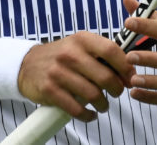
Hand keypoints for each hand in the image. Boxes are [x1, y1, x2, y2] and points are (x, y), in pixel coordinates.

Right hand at [17, 32, 133, 121]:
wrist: (27, 64)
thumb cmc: (61, 56)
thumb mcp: (79, 45)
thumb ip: (102, 54)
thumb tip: (129, 71)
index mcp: (81, 40)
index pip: (111, 50)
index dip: (125, 66)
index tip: (130, 77)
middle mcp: (70, 54)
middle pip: (105, 77)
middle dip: (116, 89)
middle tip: (116, 93)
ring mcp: (58, 72)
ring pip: (92, 95)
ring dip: (103, 104)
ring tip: (103, 105)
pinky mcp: (49, 90)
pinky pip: (76, 108)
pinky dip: (88, 115)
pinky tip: (90, 114)